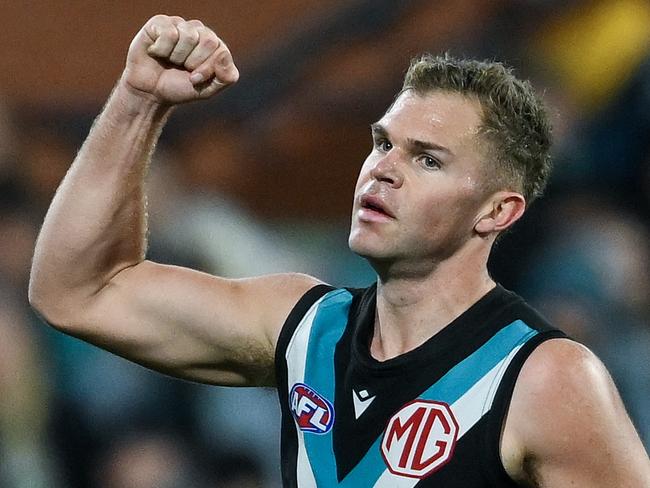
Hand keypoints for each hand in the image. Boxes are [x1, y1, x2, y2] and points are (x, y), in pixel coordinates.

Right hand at [121, 15, 238, 104]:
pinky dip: (161, 49)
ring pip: (188, 36)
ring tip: (170, 60)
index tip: (194, 79)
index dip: (206, 69)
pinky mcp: (160, 23)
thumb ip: (226, 76)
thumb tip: (224, 54)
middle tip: (182, 68)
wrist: (150, 92)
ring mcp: (180, 25)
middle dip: (193, 62)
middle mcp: (199, 31)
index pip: (221, 51)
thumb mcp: (208, 90)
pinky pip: (169, 33)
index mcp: (215, 46)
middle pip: (207, 40)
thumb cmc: (180, 88)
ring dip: (176, 57)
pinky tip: (156, 52)